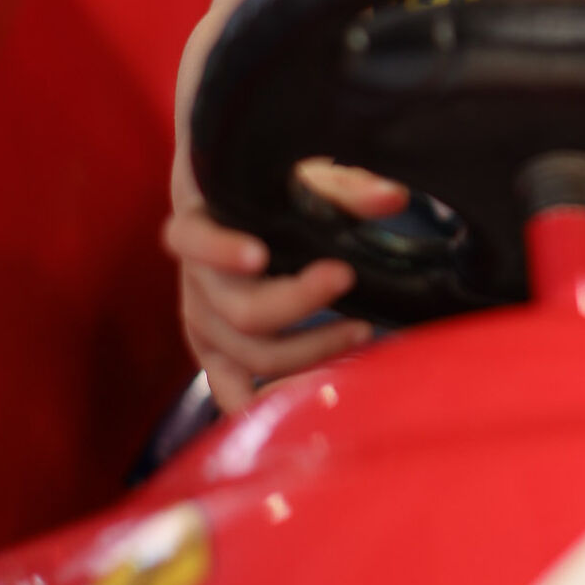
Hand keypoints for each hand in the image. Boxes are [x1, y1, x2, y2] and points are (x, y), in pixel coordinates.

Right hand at [162, 158, 407, 412]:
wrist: (236, 221)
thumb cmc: (272, 195)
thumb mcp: (301, 181)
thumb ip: (343, 189)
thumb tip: (392, 198)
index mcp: (198, 228)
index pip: (192, 239)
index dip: (221, 250)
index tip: (261, 254)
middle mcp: (195, 282)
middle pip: (240, 309)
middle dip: (298, 300)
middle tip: (347, 277)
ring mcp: (203, 326)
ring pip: (250, 356)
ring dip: (309, 351)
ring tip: (362, 330)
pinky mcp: (217, 360)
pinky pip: (233, 395)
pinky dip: (268, 403)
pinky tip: (314, 398)